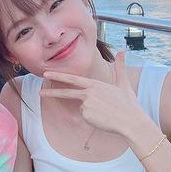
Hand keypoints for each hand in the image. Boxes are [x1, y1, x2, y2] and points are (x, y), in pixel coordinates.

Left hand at [40, 51, 154, 140]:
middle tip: (39, 93)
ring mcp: (86, 104)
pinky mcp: (87, 115)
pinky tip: (103, 119)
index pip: (73, 79)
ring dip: (92, 112)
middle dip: (51, 92)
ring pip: (83, 108)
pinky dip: (93, 119)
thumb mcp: (123, 83)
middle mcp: (89, 92)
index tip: (47, 74)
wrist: (131, 120)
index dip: (59, 76)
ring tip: (106, 113)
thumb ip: (120, 67)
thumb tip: (123, 51)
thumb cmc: (128, 103)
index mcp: (95, 84)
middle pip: (67, 92)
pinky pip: (86, 117)